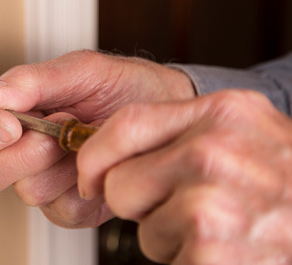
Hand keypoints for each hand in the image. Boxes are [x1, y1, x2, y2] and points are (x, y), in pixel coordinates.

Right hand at [0, 50, 194, 227]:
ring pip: (26, 190)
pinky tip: (94, 164)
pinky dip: (82, 185)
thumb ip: (30, 80)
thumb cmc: (124, 88)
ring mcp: (44, 180)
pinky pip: (61, 210)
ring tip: (82, 139)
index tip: (8, 122)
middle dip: (21, 152)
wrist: (166, 112)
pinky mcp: (69, 207)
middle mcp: (21, 150)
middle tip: (52, 129)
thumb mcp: (81, 70)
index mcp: (13, 113)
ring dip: (59, 164)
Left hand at [78, 90, 291, 263]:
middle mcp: (215, 151)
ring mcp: (213, 201)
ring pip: (141, 226)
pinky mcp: (210, 248)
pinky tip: (224, 250)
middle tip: (182, 206)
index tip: (91, 174)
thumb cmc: (285, 185)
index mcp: (221, 114)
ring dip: (168, 235)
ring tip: (215, 227)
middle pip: (119, 182)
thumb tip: (105, 153)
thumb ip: (182, 132)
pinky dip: (186, 260)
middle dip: (139, 204)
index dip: (96, 154)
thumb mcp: (243, 135)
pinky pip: (163, 256)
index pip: (125, 124)